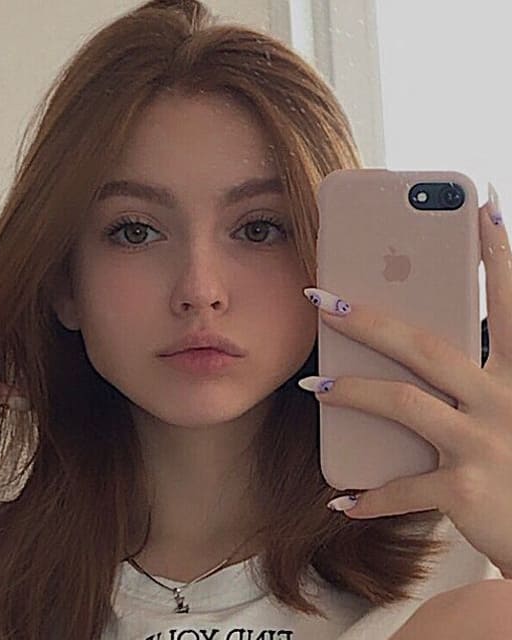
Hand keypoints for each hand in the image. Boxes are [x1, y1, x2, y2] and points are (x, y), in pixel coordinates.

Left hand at [299, 184, 511, 577]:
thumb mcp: (511, 410)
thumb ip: (477, 378)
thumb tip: (417, 348)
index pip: (508, 305)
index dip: (499, 255)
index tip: (485, 207)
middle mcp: (506, 400)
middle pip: (428, 346)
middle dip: (370, 320)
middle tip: (324, 301)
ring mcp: (486, 444)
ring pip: (403, 402)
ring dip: (349, 391)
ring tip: (312, 386)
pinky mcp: (467, 489)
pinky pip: (402, 486)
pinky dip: (368, 494)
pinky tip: (341, 499)